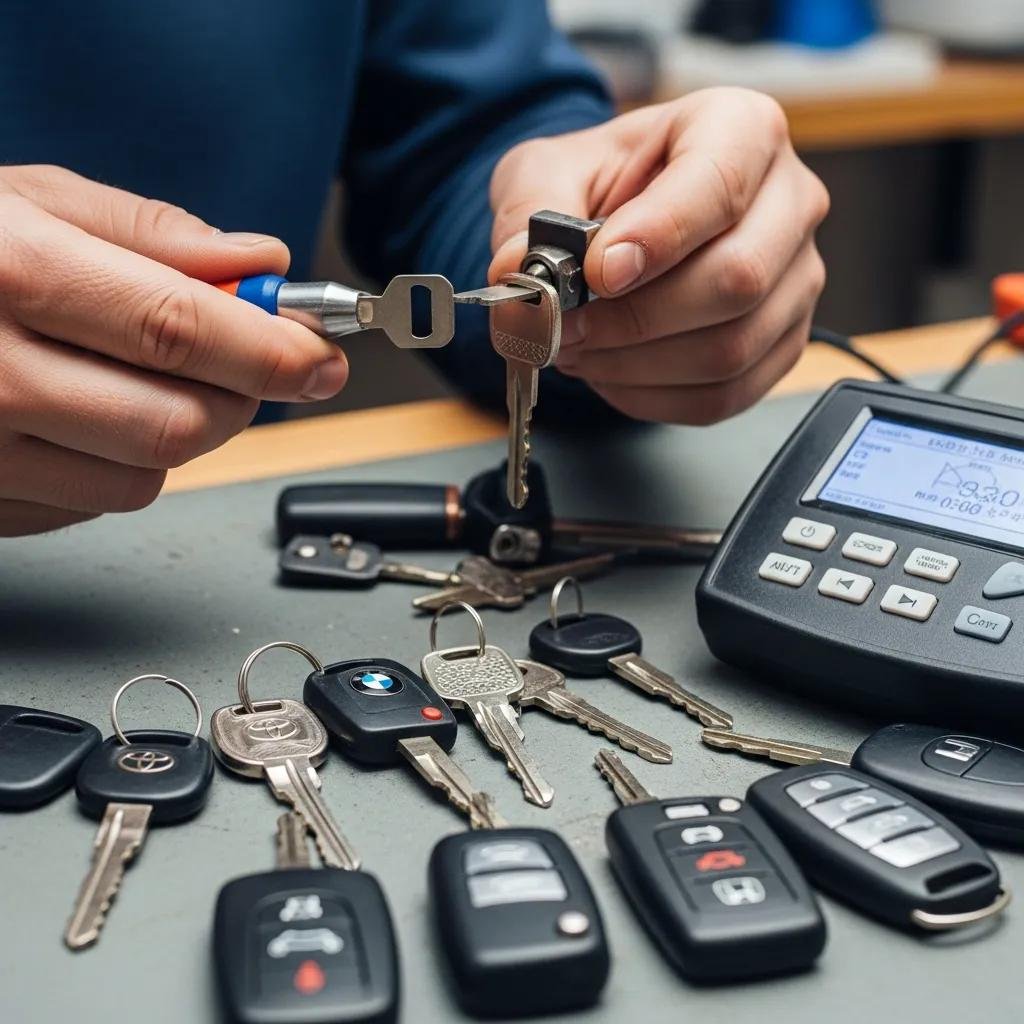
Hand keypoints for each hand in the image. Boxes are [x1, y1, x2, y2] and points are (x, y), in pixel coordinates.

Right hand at [0, 165, 347, 535]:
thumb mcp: (27, 201)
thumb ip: (151, 233)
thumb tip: (259, 264)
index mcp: (7, 275)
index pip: (176, 328)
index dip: (272, 350)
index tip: (323, 356)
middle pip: (179, 421)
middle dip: (244, 396)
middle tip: (256, 364)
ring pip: (147, 474)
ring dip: (183, 431)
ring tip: (145, 376)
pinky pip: (94, 501)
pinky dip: (122, 462)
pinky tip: (90, 414)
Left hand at [489, 88, 828, 423]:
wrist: (621, 220)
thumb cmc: (600, 185)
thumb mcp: (547, 171)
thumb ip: (530, 213)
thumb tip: (519, 273)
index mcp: (741, 128)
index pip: (719, 185)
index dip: (657, 237)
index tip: (597, 273)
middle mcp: (788, 201)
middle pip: (737, 279)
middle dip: (635, 319)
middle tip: (569, 327)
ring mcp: (796, 279)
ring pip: (731, 348)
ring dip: (635, 365)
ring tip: (581, 348)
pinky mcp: (781, 342)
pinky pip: (725, 394)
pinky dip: (653, 396)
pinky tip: (613, 371)